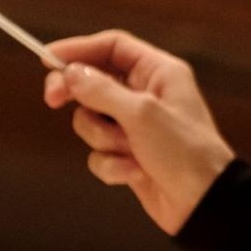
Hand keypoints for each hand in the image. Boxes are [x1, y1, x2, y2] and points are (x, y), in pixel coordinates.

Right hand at [41, 29, 236, 235]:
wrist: (204, 203)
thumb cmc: (184, 151)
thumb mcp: (142, 114)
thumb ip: (102, 91)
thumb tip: (70, 72)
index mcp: (160, 73)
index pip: (113, 47)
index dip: (79, 49)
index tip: (47, 58)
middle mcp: (147, 95)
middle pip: (94, 81)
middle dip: (76, 94)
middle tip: (53, 100)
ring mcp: (136, 126)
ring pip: (91, 121)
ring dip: (103, 138)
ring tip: (130, 150)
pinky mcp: (129, 155)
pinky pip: (99, 153)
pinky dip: (111, 164)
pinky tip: (135, 173)